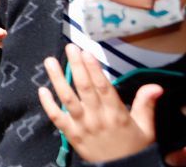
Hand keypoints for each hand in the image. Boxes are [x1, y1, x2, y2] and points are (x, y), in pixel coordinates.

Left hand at [39, 44, 162, 163]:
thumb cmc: (133, 147)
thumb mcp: (145, 127)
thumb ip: (146, 104)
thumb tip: (155, 86)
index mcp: (116, 114)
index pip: (103, 87)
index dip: (94, 69)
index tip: (87, 52)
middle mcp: (97, 118)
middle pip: (84, 88)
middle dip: (76, 66)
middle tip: (70, 48)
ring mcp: (82, 126)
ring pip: (67, 99)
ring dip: (58, 79)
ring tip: (50, 62)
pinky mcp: (71, 135)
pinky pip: (57, 118)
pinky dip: (48, 104)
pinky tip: (42, 90)